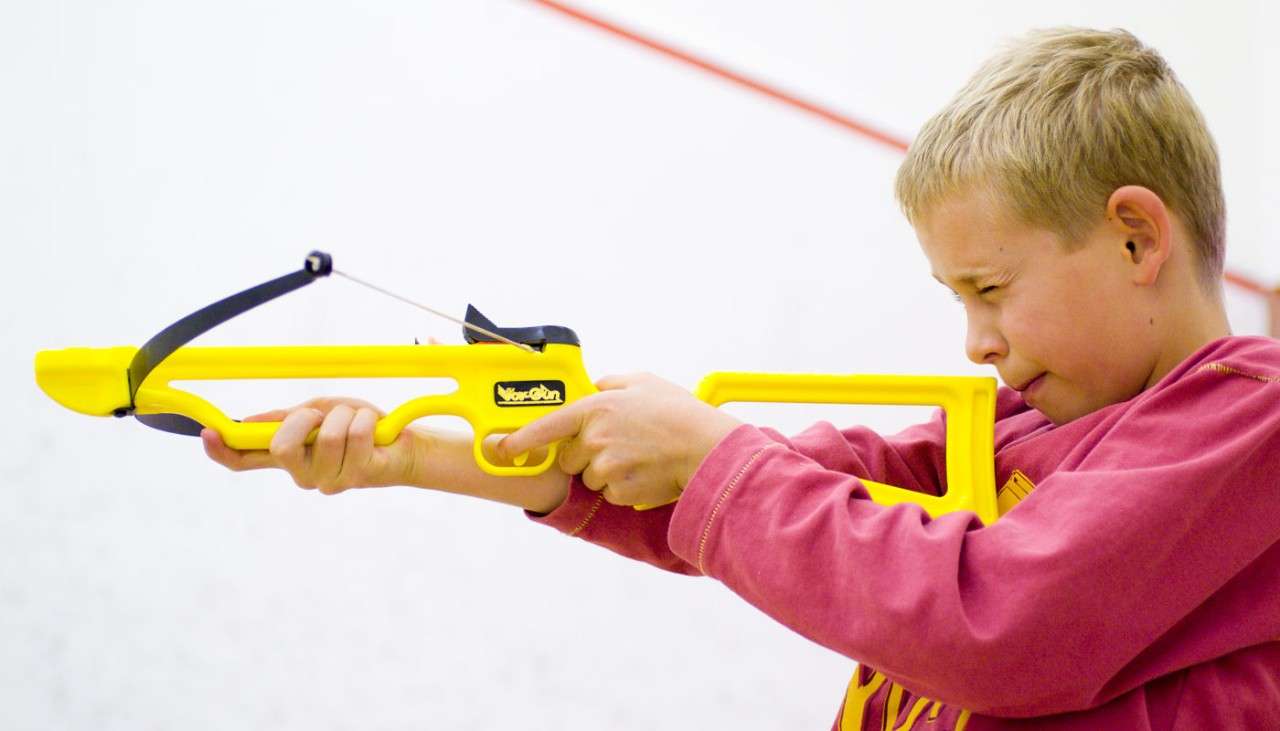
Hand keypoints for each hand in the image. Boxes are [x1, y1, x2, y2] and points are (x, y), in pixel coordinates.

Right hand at [201, 397, 420, 494]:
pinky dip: (367, 418)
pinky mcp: (359, 475)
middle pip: (282, 447)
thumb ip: (286, 419)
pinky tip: (375, 427)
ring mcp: (331, 480)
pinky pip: (357, 433)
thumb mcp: (318, 414)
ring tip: (356, 420)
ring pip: (327, 435)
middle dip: (303, 418)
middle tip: (322, 416)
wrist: (403, 444)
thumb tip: (247, 423)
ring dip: (345, 414)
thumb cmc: (358, 426)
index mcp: (289, 458)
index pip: (246, 462)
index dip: (222, 451)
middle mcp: (304, 475)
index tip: (207, 432)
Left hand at [497, 373, 740, 506]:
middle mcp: (594, 439)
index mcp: (595, 409)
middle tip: (621, 444)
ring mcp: (605, 468)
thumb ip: (610, 384)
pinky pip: (611, 493)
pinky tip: (646, 472)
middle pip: (571, 457)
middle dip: (588, 454)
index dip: (520, 440)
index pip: (546, 427)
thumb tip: (595, 388)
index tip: (501, 449)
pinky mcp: (619, 492)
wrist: (705, 448)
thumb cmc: (678, 412)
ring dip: (608, 471)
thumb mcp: (643, 382)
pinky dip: (625, 487)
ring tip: (639, 457)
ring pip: (591, 477)